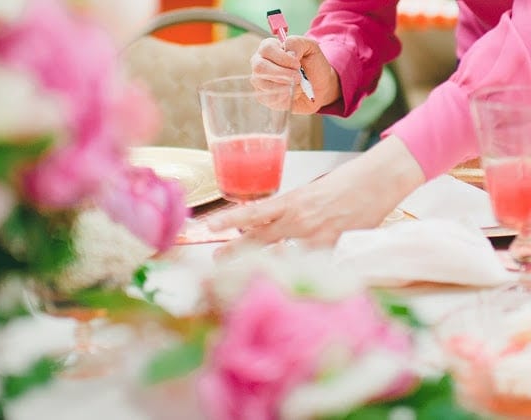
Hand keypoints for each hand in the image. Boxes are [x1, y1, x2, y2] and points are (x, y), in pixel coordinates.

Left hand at [206, 135, 425, 257]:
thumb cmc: (345, 182)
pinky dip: (305, 267)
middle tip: (218, 259)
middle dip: (236, 251)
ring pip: (284, 256)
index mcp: (291, 201)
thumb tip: (275, 224)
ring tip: (255, 270)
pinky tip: (298, 273)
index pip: (254, 212)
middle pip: (260, 239)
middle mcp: (299, 220)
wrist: (377, 181)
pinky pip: (312, 263)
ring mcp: (316, 237)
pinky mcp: (334, 248)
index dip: (230, 219)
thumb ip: (291, 210)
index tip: (209, 227)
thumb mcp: (310, 192)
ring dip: (270, 263)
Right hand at [250, 35, 340, 113]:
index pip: (267, 49)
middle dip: (281, 73)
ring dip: (284, 86)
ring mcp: (259, 81)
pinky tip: (292, 93)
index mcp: (269, 47)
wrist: (318, 88)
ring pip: (263, 84)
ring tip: (298, 85)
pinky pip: (268, 98)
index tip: (297, 64)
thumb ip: (297, 43)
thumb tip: (288, 52)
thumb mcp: (311, 48)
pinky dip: (284, 96)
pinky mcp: (262, 97)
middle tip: (298, 78)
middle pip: (260, 67)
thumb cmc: (312, 66)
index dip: (282, 57)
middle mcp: (259, 63)